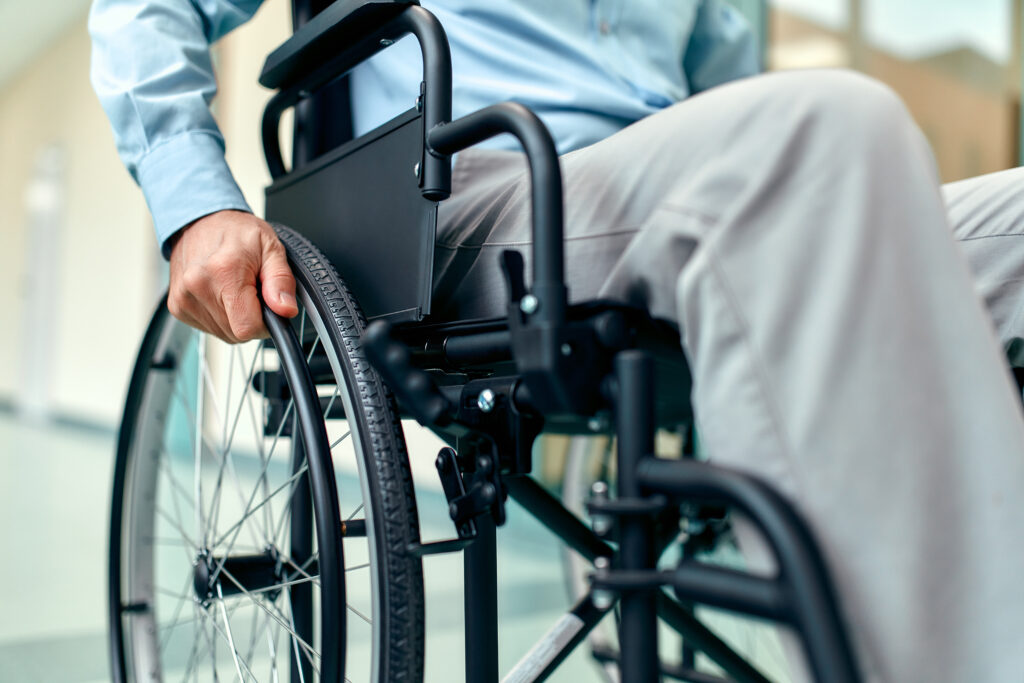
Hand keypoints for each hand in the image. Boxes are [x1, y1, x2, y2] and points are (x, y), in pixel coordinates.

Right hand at [168, 210, 297, 342]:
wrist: (201, 221)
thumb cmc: (236, 232)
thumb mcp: (271, 247)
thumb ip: (281, 281)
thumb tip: (285, 310)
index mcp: (223, 271)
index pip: (247, 327)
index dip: (265, 322)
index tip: (267, 305)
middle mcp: (197, 286)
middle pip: (237, 333)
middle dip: (251, 317)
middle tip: (251, 290)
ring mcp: (183, 298)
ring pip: (224, 334)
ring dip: (236, 318)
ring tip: (235, 289)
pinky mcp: (176, 306)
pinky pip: (209, 329)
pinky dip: (220, 317)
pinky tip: (220, 294)